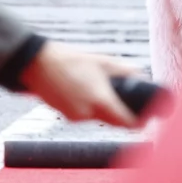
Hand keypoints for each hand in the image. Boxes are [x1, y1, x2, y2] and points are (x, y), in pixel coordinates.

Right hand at [20, 41, 143, 127]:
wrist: (37, 65)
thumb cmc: (71, 60)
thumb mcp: (102, 61)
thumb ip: (125, 71)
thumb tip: (141, 77)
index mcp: (100, 100)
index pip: (126, 123)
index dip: (138, 122)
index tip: (144, 119)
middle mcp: (88, 113)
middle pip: (114, 122)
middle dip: (122, 115)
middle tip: (129, 103)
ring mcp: (76, 117)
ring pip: (99, 118)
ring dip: (104, 109)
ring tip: (100, 89)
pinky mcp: (66, 116)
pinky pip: (85, 115)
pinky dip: (89, 107)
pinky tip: (83, 90)